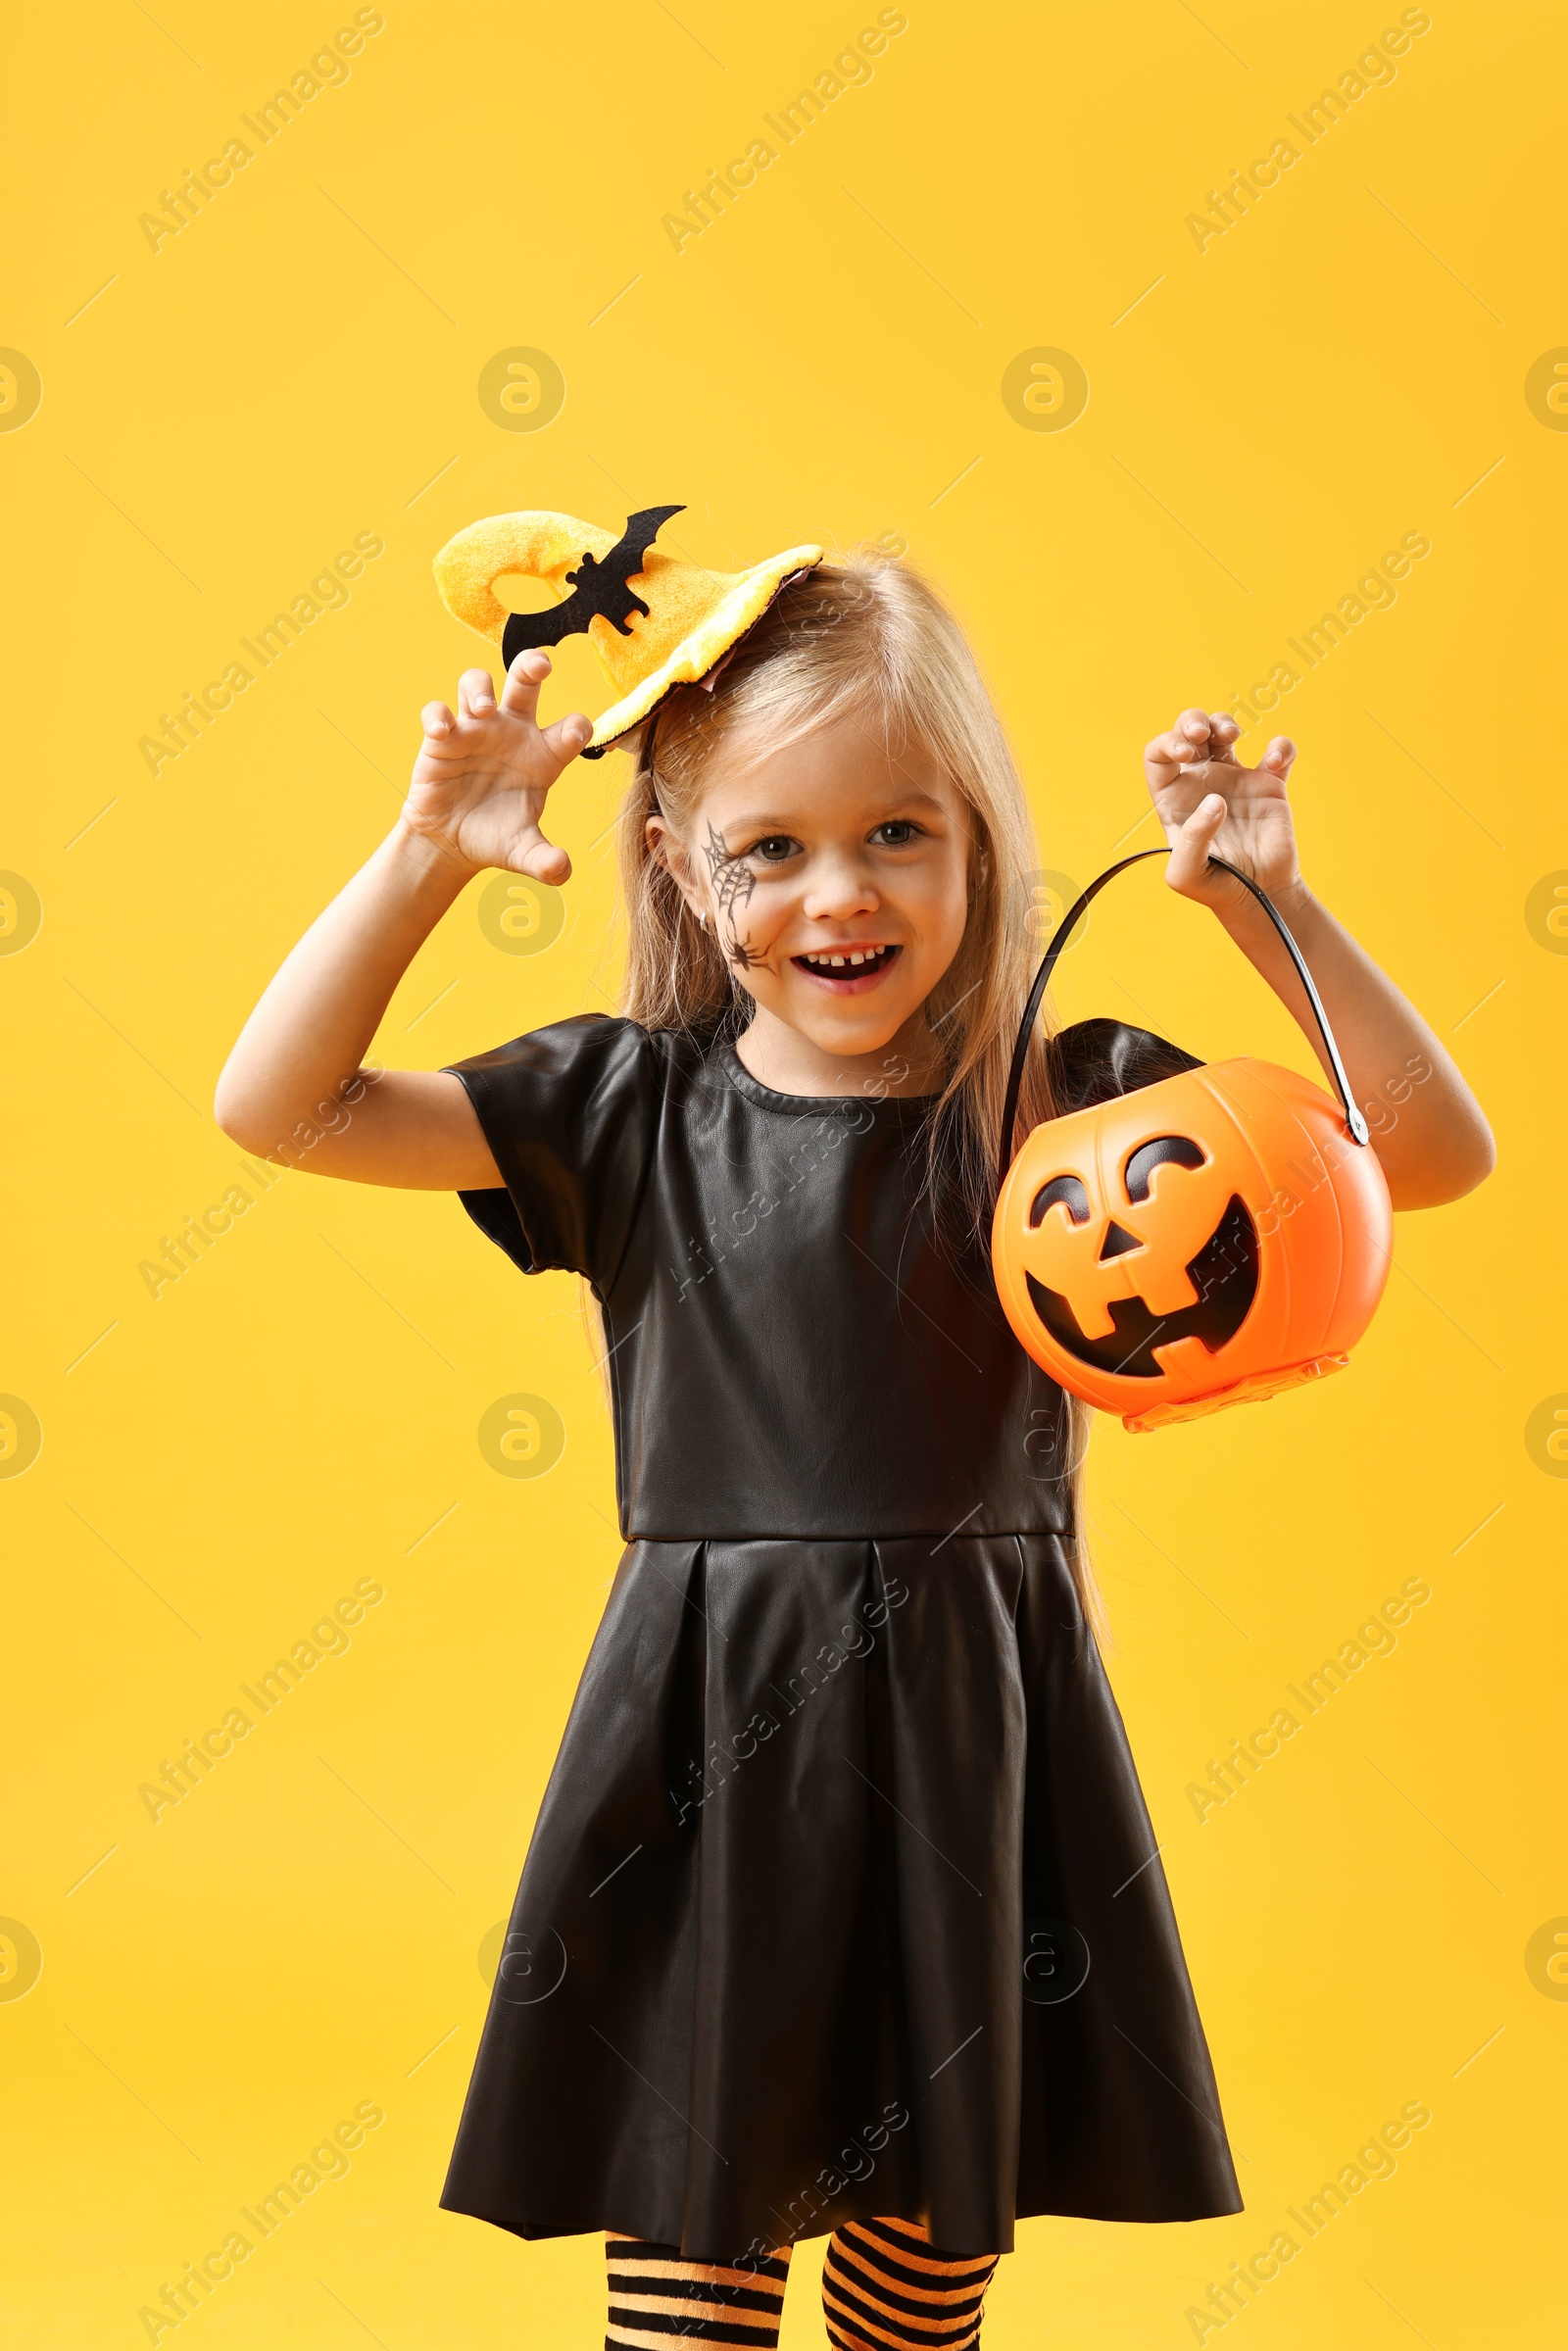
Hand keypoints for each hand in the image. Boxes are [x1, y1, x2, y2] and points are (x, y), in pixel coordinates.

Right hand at [401, 652, 591, 883]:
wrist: (451, 843)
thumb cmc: (496, 838)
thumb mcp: (523, 853)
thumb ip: (545, 861)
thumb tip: (562, 872)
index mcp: (544, 755)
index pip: (571, 727)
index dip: (575, 727)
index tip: (571, 739)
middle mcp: (513, 733)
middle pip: (525, 682)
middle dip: (533, 665)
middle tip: (541, 665)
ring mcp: (476, 730)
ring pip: (478, 683)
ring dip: (480, 688)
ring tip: (482, 711)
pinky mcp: (442, 738)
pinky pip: (438, 712)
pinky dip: (438, 716)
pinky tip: (441, 733)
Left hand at [1144, 707, 1303, 916]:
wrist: (1259, 895)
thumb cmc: (1216, 886)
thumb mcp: (1186, 875)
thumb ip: (1192, 840)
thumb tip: (1214, 801)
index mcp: (1174, 797)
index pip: (1158, 756)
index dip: (1166, 742)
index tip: (1184, 752)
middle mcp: (1201, 782)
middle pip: (1188, 731)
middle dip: (1192, 720)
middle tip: (1203, 734)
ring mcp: (1235, 779)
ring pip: (1224, 730)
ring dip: (1224, 722)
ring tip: (1232, 736)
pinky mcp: (1269, 784)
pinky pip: (1278, 752)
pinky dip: (1280, 747)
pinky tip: (1273, 763)